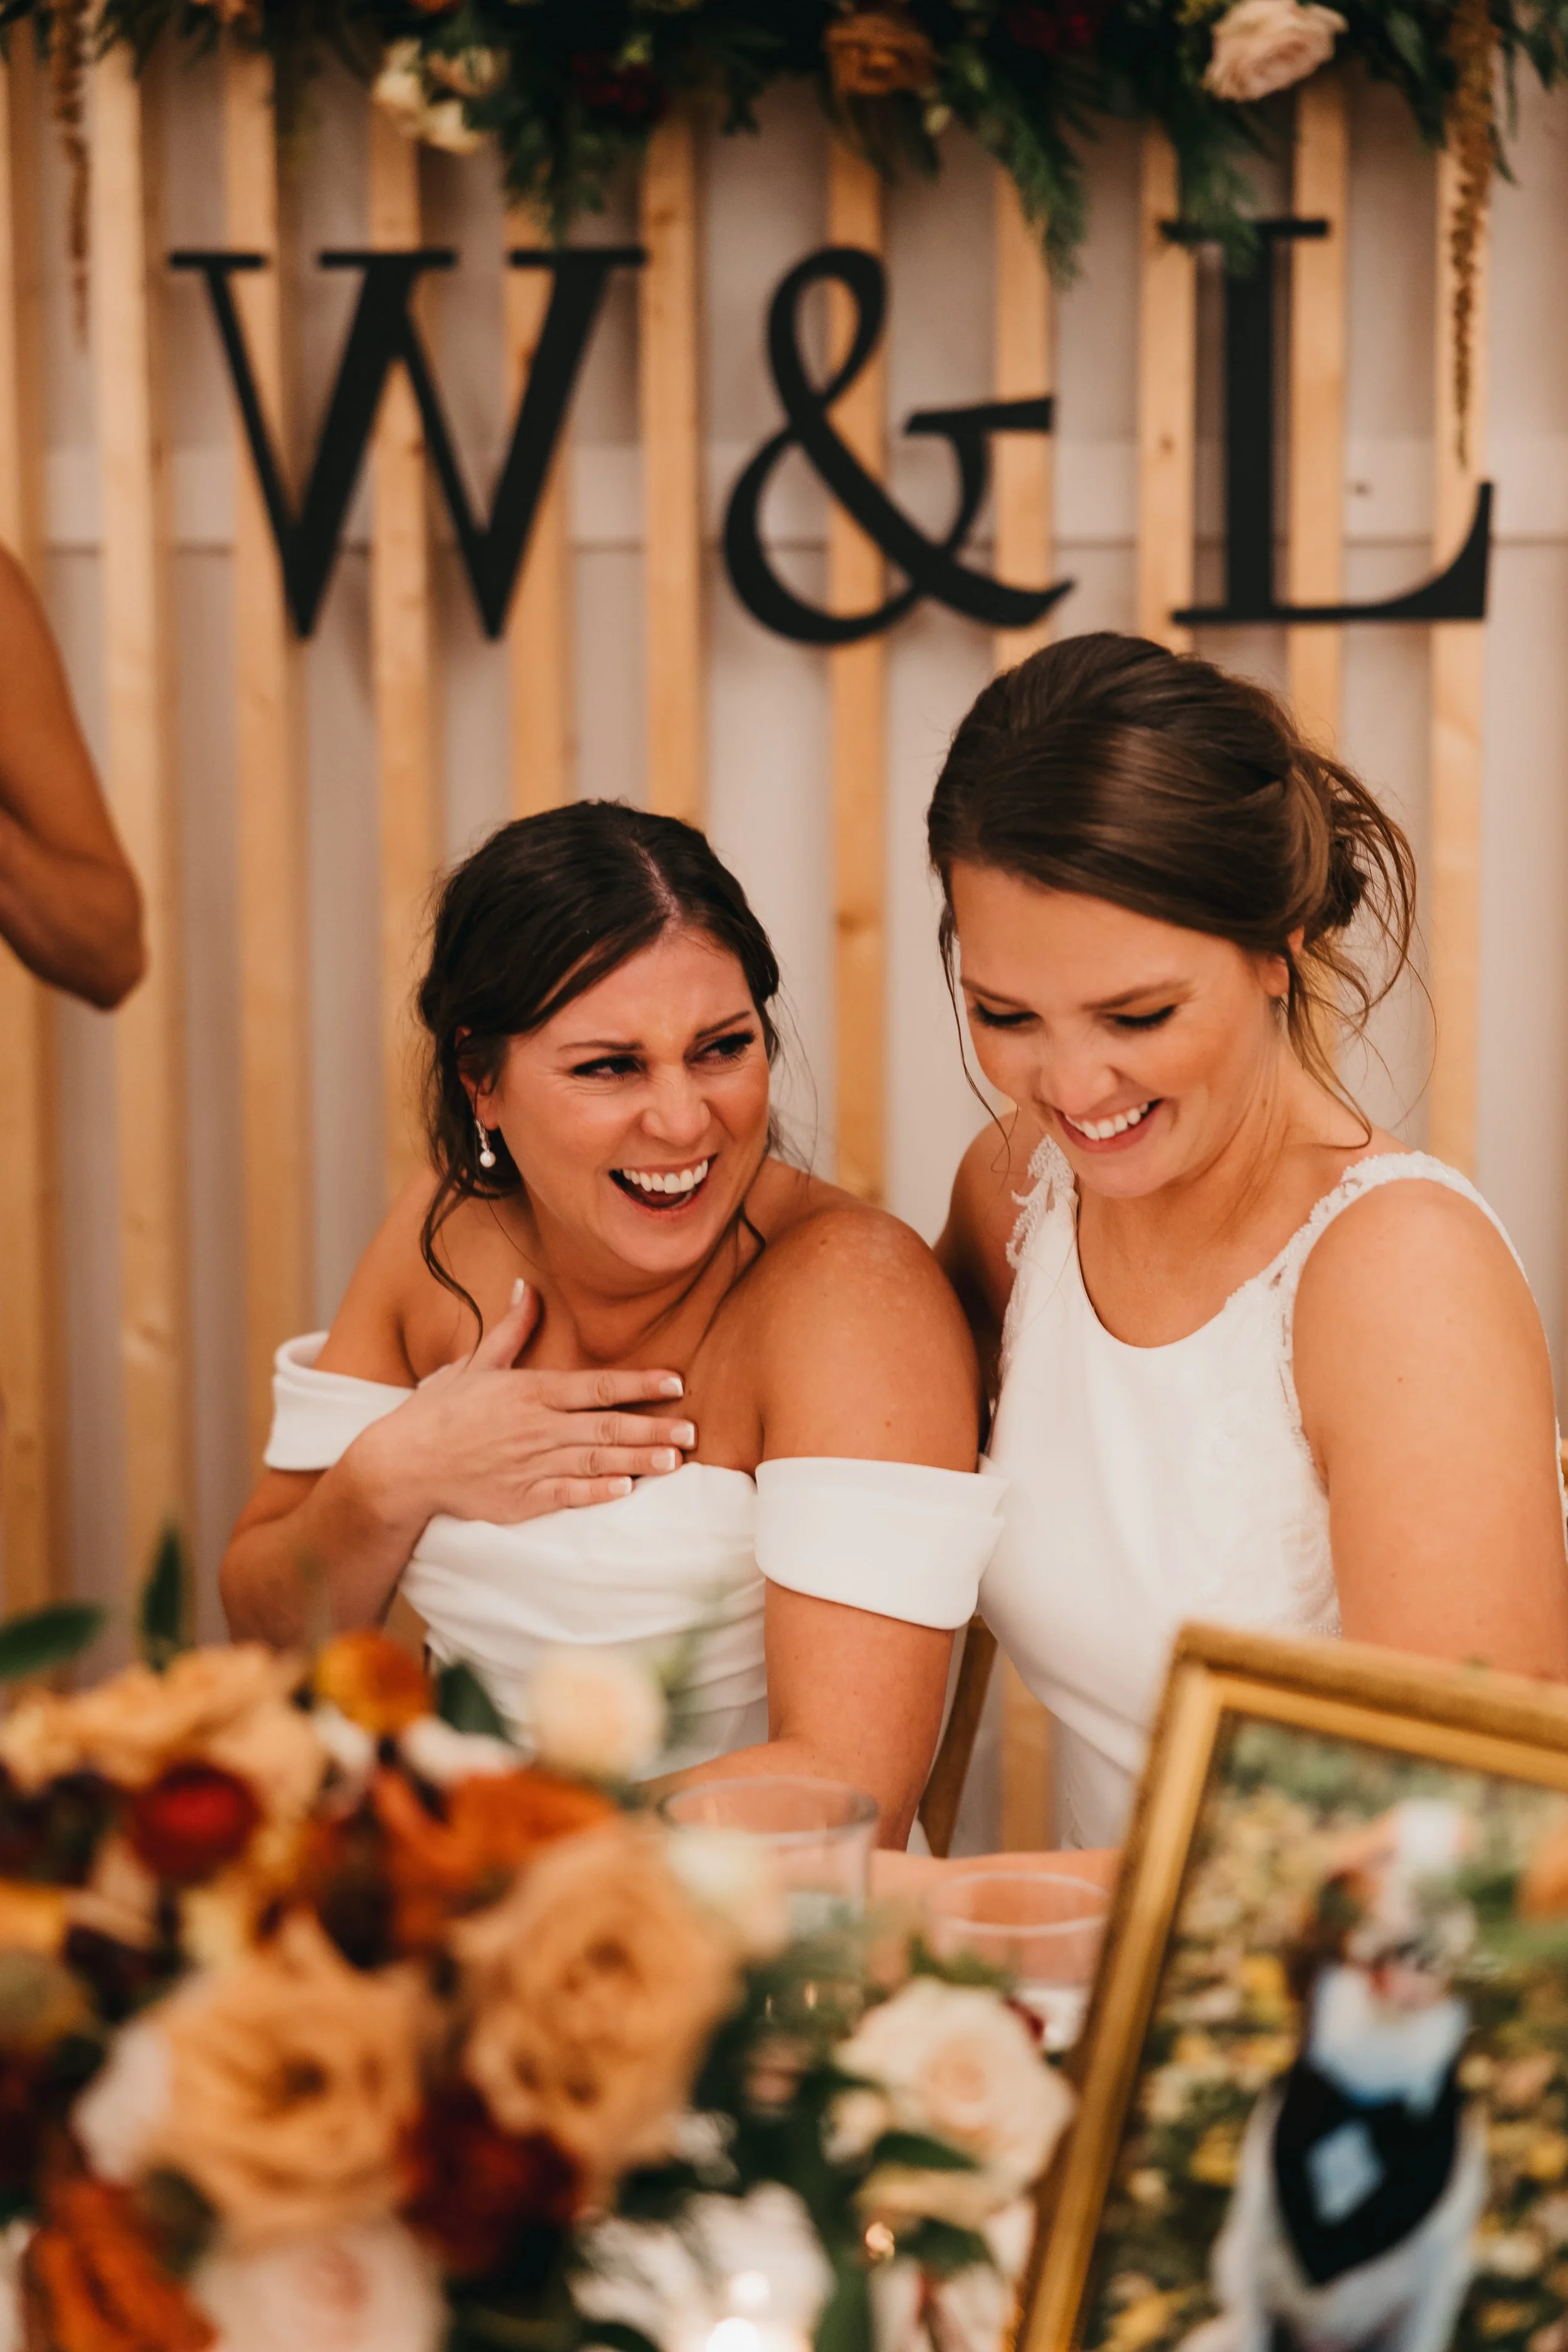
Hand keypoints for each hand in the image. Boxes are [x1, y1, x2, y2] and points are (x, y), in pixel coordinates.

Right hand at [352, 1281, 696, 1527]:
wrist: (403, 1464)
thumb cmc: (439, 1411)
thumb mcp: (474, 1363)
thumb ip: (510, 1329)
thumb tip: (526, 1288)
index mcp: (530, 1392)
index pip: (597, 1386)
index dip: (639, 1384)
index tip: (675, 1383)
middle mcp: (537, 1428)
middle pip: (607, 1427)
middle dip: (654, 1428)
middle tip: (693, 1431)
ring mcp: (531, 1465)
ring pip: (596, 1462)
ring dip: (638, 1461)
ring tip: (675, 1460)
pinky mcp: (521, 1500)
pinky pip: (568, 1496)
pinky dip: (598, 1493)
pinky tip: (627, 1490)